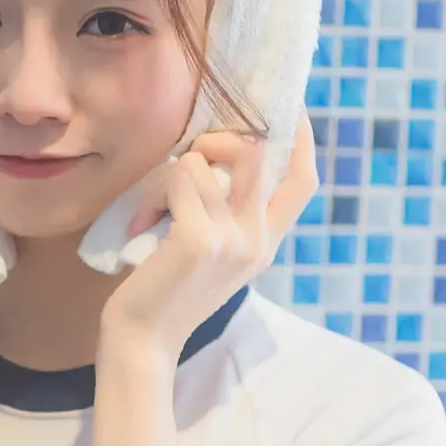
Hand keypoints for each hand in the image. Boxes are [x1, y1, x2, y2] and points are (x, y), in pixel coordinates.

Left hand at [97, 116, 318, 369]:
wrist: (142, 342)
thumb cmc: (164, 290)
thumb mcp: (208, 250)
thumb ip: (226, 211)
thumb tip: (218, 150)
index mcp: (266, 242)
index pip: (302, 180)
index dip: (299, 136)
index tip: (287, 104)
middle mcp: (258, 241)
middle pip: (258, 152)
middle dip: (217, 139)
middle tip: (185, 160)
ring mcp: (233, 241)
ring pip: (206, 162)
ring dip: (169, 175)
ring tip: (154, 210)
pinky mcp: (200, 241)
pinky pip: (179, 177)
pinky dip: (154, 193)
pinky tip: (143, 224)